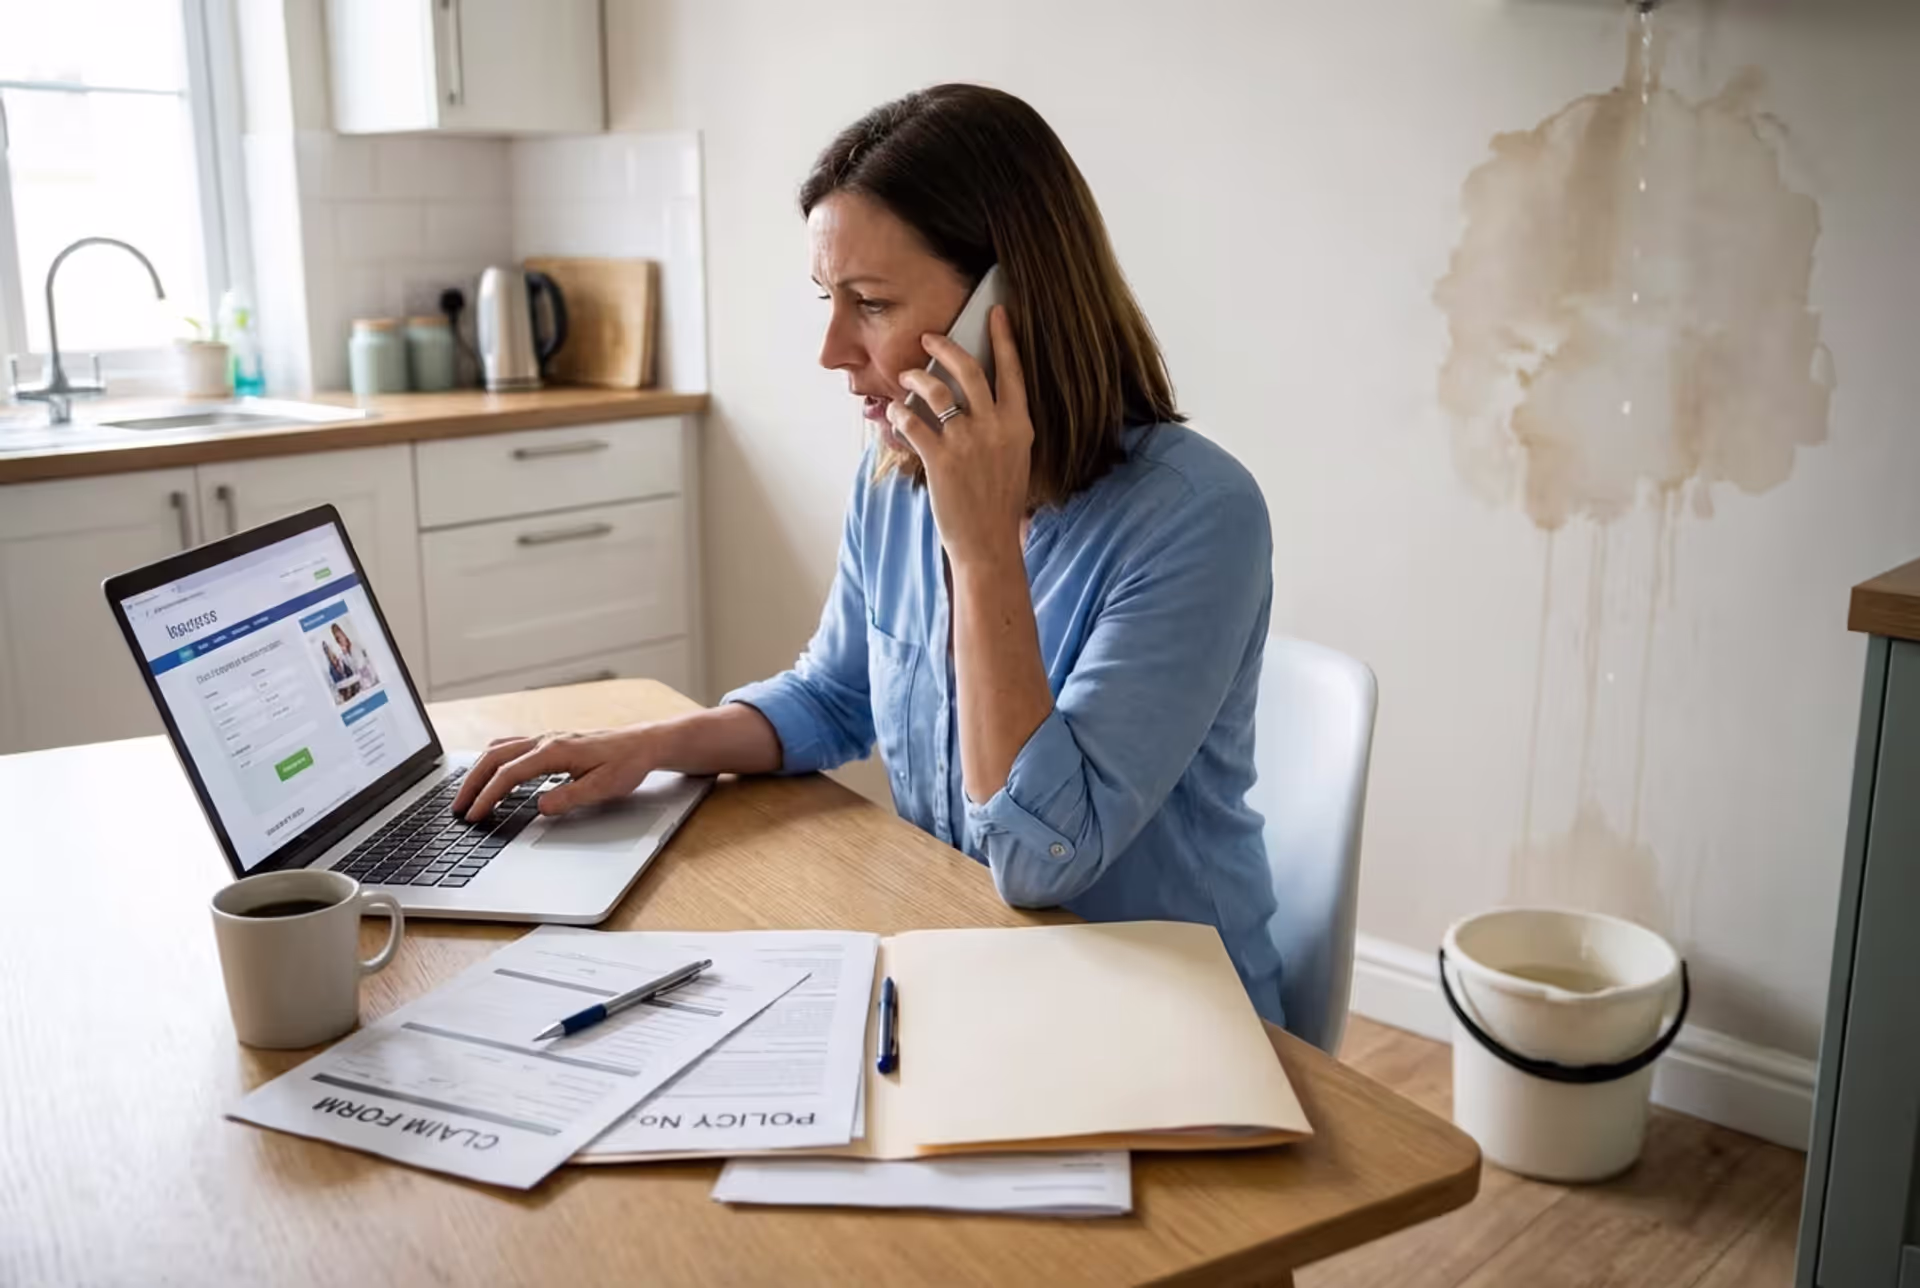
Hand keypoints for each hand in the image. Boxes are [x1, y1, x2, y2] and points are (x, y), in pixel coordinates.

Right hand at [449, 726, 662, 821]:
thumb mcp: (603, 787)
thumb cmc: (627, 763)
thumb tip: (540, 806)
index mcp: (555, 751)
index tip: (474, 814)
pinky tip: (490, 771)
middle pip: (495, 758)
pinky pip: (512, 746)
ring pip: (500, 750)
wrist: (644, 744)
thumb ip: (570, 796)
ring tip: (466, 794)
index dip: (488, 796)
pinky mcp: (550, 742)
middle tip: (458, 808)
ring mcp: (546, 738)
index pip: (509, 774)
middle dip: (472, 783)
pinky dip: (494, 760)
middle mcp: (546, 740)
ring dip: (479, 771)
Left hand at [886, 305, 1031, 569]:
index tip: (995, 312)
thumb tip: (979, 401)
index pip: (1012, 371)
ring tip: (905, 378)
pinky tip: (893, 415)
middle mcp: (996, 427)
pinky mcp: (940, 459)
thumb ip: (1002, 427)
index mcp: (1019, 425)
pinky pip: (912, 423)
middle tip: (928, 339)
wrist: (989, 543)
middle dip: (944, 347)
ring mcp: (967, 442)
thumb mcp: (1015, 459)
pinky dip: (898, 415)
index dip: (1003, 338)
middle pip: (968, 369)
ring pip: (936, 391)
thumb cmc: (1000, 504)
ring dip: (915, 378)